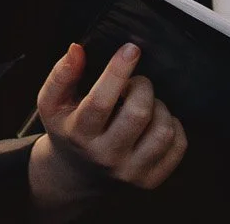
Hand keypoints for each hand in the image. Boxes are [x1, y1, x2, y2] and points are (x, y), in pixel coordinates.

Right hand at [27, 43, 184, 215]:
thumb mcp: (52, 103)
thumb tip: (77, 49)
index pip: (100, 101)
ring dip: (160, 107)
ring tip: (146, 104)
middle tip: (136, 83)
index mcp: (78, 133)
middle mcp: (105, 156)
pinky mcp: (150, 181)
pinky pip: (178, 147)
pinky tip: (157, 121)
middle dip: (143, 87)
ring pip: (163, 131)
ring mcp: (130, 171)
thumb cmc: (68, 128)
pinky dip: (174, 126)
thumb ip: (61, 74)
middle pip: (138, 115)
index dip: (118, 71)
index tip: (131, 49)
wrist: (77, 174)